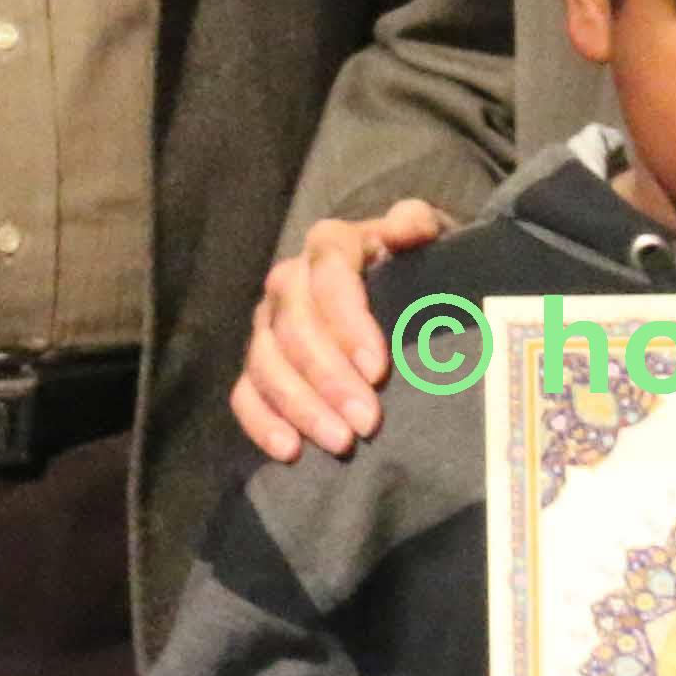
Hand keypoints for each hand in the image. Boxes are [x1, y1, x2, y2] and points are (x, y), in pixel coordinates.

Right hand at [234, 203, 456, 463]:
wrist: (405, 292)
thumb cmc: (418, 265)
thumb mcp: (430, 237)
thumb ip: (417, 225)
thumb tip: (406, 228)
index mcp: (330, 245)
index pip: (330, 277)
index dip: (349, 324)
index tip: (378, 370)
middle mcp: (290, 281)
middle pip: (295, 328)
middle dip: (329, 378)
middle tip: (367, 423)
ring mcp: (268, 324)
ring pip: (266, 363)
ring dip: (300, 407)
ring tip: (340, 443)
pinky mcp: (259, 364)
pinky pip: (245, 392)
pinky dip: (261, 422)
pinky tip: (290, 451)